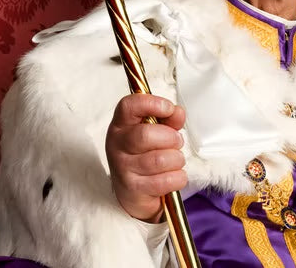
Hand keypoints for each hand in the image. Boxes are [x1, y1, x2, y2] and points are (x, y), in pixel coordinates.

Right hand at [105, 94, 187, 221]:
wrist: (132, 192)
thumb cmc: (144, 156)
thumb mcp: (155, 132)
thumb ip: (168, 120)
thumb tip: (177, 112)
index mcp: (121, 125)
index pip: (128, 106)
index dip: (151, 103)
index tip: (168, 108)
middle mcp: (117, 145)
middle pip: (145, 135)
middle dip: (171, 138)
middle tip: (177, 142)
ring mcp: (123, 168)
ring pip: (159, 159)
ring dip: (176, 159)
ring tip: (175, 160)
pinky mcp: (133, 189)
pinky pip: (166, 180)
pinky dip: (178, 177)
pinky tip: (172, 176)